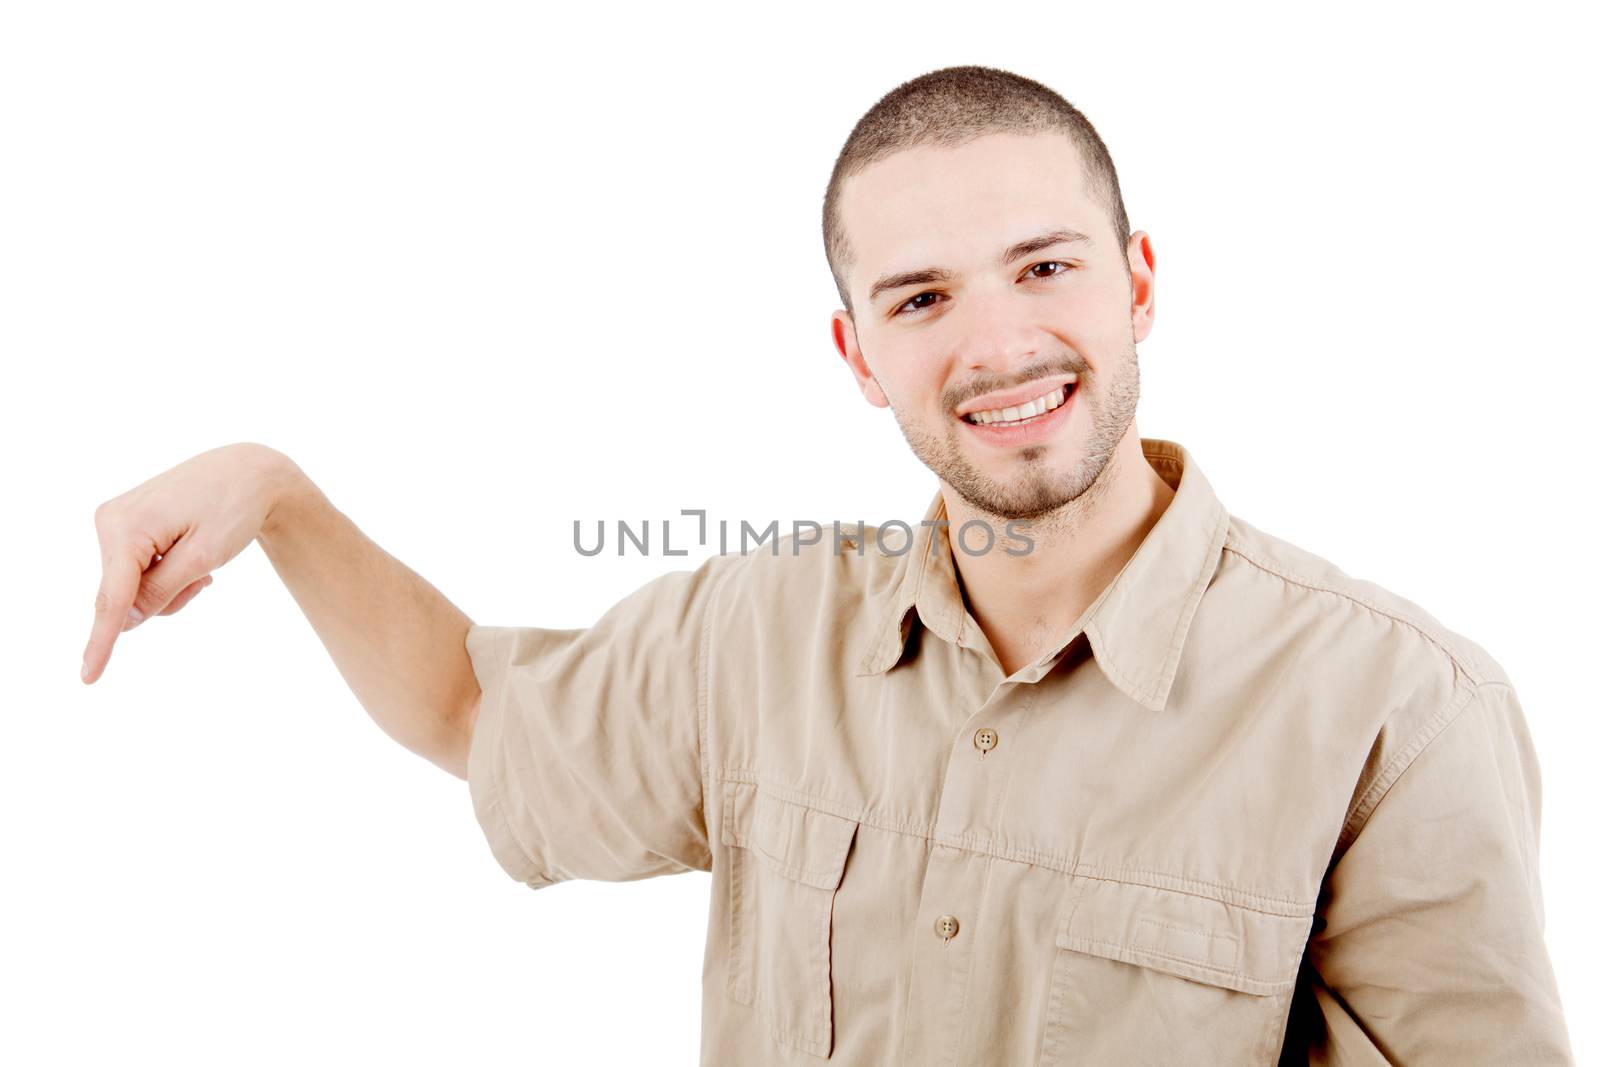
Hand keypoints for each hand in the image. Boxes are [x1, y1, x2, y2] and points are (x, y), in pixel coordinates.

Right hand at [82, 442, 295, 683]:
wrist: (250, 472)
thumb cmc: (234, 508)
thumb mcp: (204, 557)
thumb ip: (161, 591)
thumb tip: (126, 622)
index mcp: (125, 528)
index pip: (112, 598)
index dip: (101, 642)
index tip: (88, 677)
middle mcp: (110, 522)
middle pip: (127, 596)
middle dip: (167, 598)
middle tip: (206, 578)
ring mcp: (115, 521)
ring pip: (134, 587)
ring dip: (170, 585)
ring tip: (204, 561)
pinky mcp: (126, 524)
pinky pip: (138, 570)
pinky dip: (167, 572)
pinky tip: (192, 552)